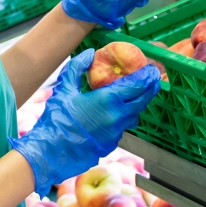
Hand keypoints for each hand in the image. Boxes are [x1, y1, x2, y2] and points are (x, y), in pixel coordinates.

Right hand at [9, 49, 160, 195]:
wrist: (52, 152)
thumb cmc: (57, 119)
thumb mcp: (64, 89)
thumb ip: (77, 68)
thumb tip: (89, 54)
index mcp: (108, 100)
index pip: (137, 86)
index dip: (147, 76)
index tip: (152, 69)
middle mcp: (117, 116)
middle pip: (142, 100)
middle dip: (149, 89)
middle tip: (153, 79)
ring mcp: (116, 132)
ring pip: (134, 115)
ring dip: (136, 104)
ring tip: (134, 95)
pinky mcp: (111, 143)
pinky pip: (122, 127)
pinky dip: (122, 118)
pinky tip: (113, 114)